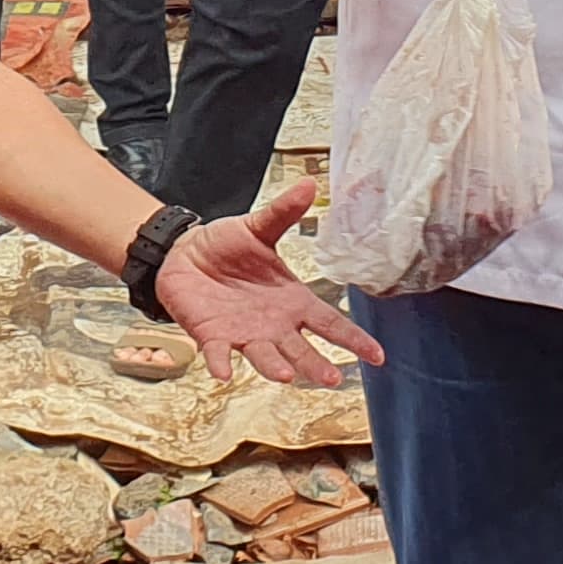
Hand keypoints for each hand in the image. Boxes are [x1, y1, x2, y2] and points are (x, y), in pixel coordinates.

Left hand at [148, 178, 381, 385]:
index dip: (354, 339)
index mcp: (292, 300)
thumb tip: (309, 185)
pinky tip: (223, 373)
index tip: (377, 356)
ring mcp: (244, 334)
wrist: (185, 253)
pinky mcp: (213, 337)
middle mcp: (274, 325)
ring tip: (288, 375)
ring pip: (265, 356)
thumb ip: (283, 212)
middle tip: (333, 379)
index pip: (329, 323)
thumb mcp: (258, 227)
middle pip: (302, 350)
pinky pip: (218, 353)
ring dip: (275, 367)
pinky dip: (221, 363)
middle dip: (316, 364)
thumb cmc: (227, 246)